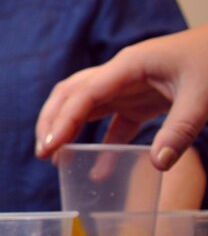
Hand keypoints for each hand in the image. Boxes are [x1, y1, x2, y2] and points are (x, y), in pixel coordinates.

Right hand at [35, 26, 207, 170]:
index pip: (84, 94)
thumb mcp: (202, 96)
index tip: (49, 146)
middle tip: (43, 152)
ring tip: (55, 158)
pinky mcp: (140, 100)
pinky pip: (113, 124)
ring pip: (85, 107)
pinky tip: (97, 170)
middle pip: (72, 95)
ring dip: (68, 130)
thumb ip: (180, 130)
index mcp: (128, 66)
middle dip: (52, 122)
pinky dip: (102, 146)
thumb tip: (156, 164)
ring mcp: (128, 87)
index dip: (63, 120)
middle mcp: (120, 74)